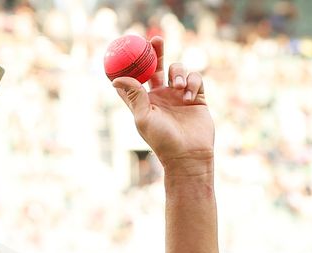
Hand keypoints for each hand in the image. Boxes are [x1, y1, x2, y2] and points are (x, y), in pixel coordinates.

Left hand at [112, 36, 214, 175]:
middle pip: (157, 68)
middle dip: (157, 53)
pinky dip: (192, 82)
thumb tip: (115, 79)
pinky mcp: (196, 97)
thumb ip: (133, 96)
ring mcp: (179, 96)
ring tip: (177, 87)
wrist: (189, 154)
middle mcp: (160, 96)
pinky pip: (195, 78)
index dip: (130, 66)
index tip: (127, 51)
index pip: (134, 80)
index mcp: (144, 101)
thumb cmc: (162, 140)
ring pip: (178, 70)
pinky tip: (189, 96)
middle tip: (155, 39)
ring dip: (178, 73)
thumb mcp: (143, 117)